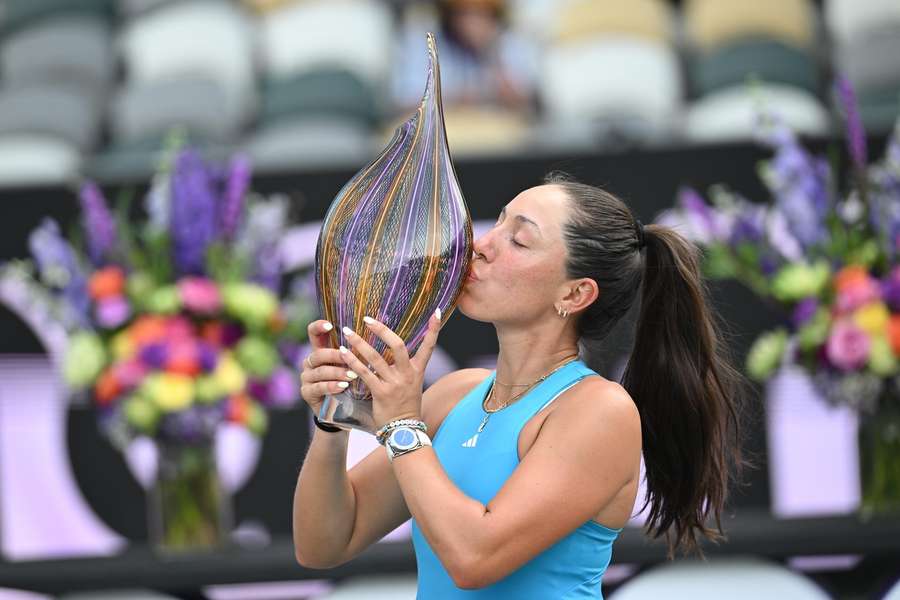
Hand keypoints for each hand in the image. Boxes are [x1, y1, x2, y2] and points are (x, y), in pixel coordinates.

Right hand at [299, 319, 358, 415]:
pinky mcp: (307, 392)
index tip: (330, 325)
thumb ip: (358, 353)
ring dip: (337, 372)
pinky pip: (318, 387)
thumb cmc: (353, 385)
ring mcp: (307, 377)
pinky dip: (331, 386)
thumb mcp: (354, 367)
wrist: (345, 411)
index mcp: (322, 352)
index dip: (318, 327)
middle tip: (349, 357)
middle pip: (318, 353)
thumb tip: (376, 335)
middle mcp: (311, 362)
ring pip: (320, 371)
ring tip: (352, 376)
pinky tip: (343, 387)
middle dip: (335, 355)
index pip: (314, 334)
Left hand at [338, 309, 441, 429]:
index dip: (434, 329)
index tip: (437, 312)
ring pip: (375, 357)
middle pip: (397, 345)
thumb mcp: (412, 384)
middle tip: (367, 319)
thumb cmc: (405, 406)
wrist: (403, 431)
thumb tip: (394, 350)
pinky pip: (364, 373)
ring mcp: (394, 384)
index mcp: (417, 371)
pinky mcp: (380, 393)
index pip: (429, 346)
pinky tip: (343, 353)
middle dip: (381, 330)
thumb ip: (404, 367)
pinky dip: (352, 362)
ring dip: (359, 343)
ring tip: (347, 332)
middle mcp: (407, 374)